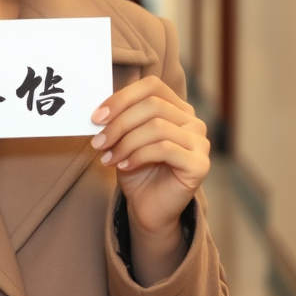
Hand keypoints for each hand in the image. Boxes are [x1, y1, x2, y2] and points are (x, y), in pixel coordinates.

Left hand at [91, 76, 209, 283]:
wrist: (149, 208)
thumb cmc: (137, 169)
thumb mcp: (124, 138)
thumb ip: (119, 118)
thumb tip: (100, 108)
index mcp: (177, 108)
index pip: (151, 86)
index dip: (122, 98)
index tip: (96, 116)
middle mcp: (192, 121)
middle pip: (152, 105)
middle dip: (119, 123)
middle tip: (98, 141)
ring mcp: (200, 142)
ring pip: (157, 127)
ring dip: (125, 142)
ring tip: (107, 157)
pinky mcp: (199, 164)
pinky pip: (164, 149)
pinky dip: (138, 155)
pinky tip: (124, 165)